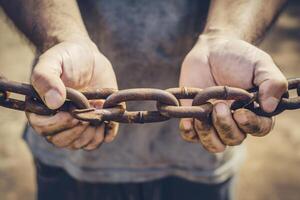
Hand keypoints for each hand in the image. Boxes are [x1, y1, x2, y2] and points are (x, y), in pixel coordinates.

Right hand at [26, 37, 117, 149]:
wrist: (88, 57)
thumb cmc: (66, 58)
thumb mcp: (52, 62)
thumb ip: (46, 79)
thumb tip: (53, 103)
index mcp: (42, 110)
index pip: (45, 130)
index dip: (59, 124)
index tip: (72, 112)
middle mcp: (58, 122)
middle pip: (63, 141)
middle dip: (78, 129)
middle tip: (88, 110)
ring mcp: (78, 125)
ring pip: (82, 144)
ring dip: (92, 132)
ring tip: (98, 111)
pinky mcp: (96, 124)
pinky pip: (100, 139)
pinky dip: (106, 132)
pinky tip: (107, 116)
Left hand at [179, 33, 286, 152]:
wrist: (210, 50)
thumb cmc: (238, 57)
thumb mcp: (260, 64)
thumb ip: (272, 82)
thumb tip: (270, 107)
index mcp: (255, 110)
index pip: (259, 129)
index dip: (250, 125)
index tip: (240, 112)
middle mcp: (235, 121)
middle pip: (234, 139)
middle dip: (226, 125)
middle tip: (219, 105)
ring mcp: (213, 122)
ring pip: (214, 144)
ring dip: (208, 132)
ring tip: (205, 110)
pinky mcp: (194, 118)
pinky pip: (191, 136)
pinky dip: (189, 132)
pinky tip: (188, 121)